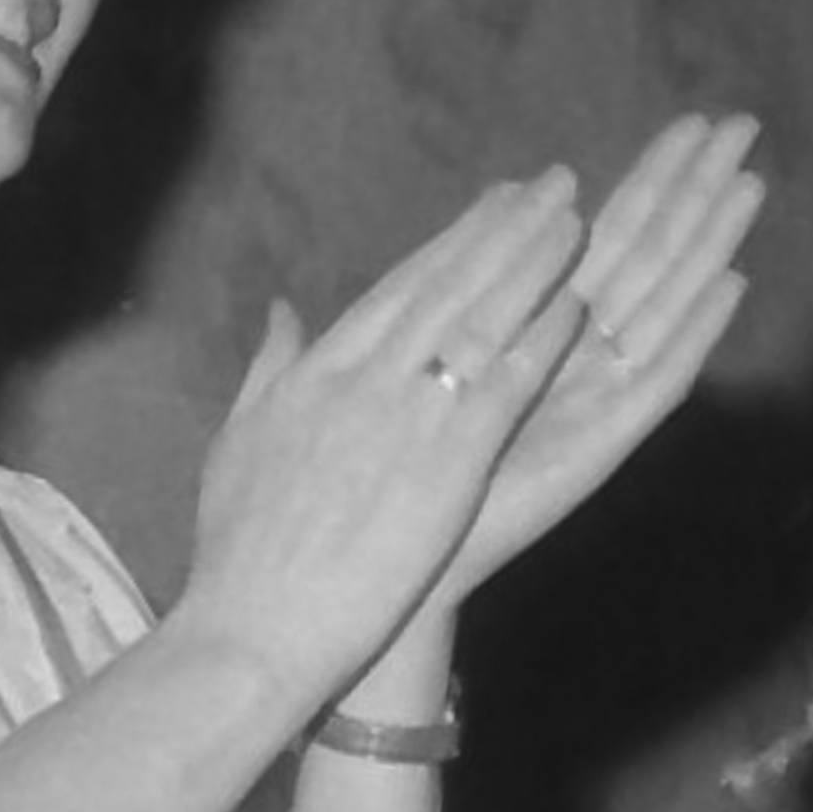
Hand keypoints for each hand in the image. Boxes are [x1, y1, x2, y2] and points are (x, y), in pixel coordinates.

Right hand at [172, 173, 592, 705]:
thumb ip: (269, 368)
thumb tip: (283, 310)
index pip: (395, 290)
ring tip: (575, 219)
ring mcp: (403, 417)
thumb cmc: (238, 552)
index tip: (491, 203)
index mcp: (316, 373)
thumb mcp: (236, 442)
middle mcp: (362, 378)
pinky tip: (576, 308)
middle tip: (552, 184)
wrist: (251, 626)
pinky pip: (501, 387)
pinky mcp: (443, 465)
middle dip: (501, 230)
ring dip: (530, 265)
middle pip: (444, 286)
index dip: (450, 242)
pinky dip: (538, 342)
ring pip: (477, 319)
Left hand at [433, 112, 763, 605]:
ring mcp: (599, 398)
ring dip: (709, 243)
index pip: (612, 234)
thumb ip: (470, 277)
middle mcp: (584, 356)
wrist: (402, 563)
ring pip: (665, 303)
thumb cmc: (410, 469)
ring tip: (750, 182)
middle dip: (696, 190)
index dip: (654, 177)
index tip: (695, 120)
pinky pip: (656, 383)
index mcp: (546, 324)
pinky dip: (695, 335)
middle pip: (651, 255)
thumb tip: (506, 190)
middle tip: (744, 124)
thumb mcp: (433, 347)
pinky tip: (732, 286)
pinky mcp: (600, 446)